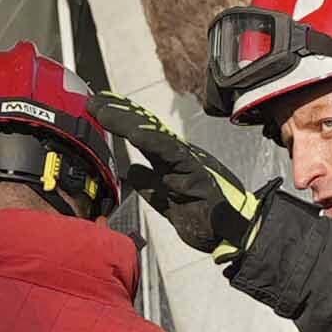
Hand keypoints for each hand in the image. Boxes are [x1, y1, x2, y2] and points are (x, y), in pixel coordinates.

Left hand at [107, 94, 252, 248]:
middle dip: (117, 112)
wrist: (237, 233)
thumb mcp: (169, 202)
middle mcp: (179, 156)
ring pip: (152, 135)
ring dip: (127, 120)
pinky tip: (134, 132)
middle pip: (144, 128)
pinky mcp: (194, 172)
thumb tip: (131, 170)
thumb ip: (150, 186)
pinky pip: (170, 154)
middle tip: (93, 98)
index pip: (143, 135)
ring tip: (103, 108)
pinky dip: (151, 141)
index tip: (99, 107)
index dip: (121, 120)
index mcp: (172, 162)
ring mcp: (186, 162)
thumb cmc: (208, 217)